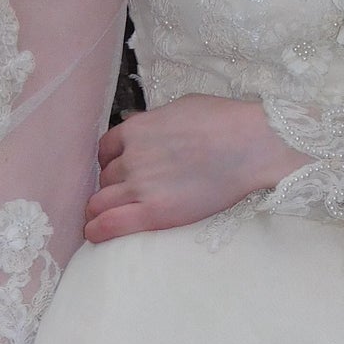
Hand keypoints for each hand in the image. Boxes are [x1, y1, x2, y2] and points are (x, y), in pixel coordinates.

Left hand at [83, 94, 308, 243]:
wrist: (250, 145)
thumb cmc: (225, 122)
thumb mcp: (180, 108)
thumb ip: (155, 122)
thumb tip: (145, 127)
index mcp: (137, 129)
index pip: (104, 150)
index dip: (109, 163)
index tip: (117, 173)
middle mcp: (132, 157)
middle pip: (103, 178)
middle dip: (109, 188)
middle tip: (120, 199)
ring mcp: (140, 185)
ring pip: (101, 202)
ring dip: (100, 210)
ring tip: (103, 219)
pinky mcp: (153, 212)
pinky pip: (110, 224)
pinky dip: (97, 230)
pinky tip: (93, 235)